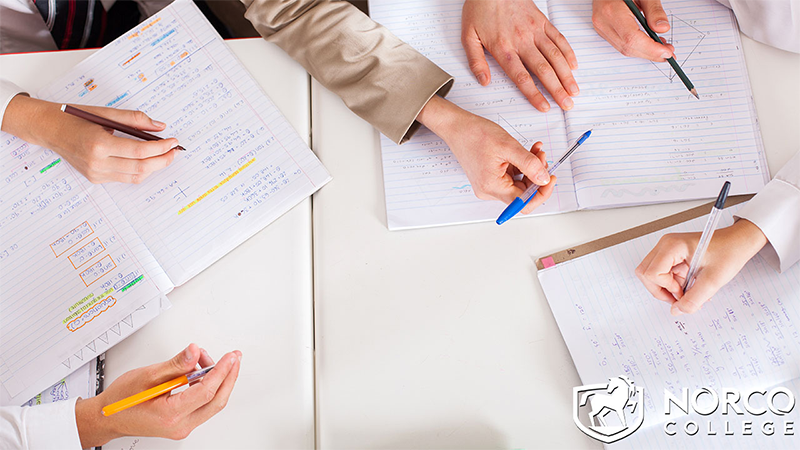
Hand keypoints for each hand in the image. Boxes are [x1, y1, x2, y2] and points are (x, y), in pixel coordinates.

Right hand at [1, 94, 178, 183]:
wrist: (49, 129)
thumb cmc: (76, 118)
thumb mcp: (106, 113)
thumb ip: (134, 120)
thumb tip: (160, 126)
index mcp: (99, 144)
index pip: (140, 151)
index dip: (161, 148)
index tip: (173, 141)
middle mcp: (97, 163)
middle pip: (141, 168)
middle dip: (163, 160)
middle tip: (174, 151)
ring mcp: (96, 173)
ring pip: (135, 177)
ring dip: (153, 167)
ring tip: (164, 155)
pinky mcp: (95, 178)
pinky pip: (125, 178)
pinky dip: (139, 170)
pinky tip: (146, 160)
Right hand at [75, 344, 241, 447]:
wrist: (108, 417)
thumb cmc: (122, 399)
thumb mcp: (147, 375)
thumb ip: (175, 364)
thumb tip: (195, 351)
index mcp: (171, 415)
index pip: (206, 391)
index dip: (221, 371)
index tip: (230, 357)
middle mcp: (180, 425)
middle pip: (216, 400)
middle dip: (228, 376)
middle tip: (234, 357)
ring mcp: (182, 426)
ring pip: (211, 403)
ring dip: (216, 379)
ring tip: (205, 358)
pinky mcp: (182, 423)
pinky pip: (202, 404)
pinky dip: (206, 386)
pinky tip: (200, 370)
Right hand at [417, 95, 555, 211]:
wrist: (458, 127)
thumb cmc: (475, 135)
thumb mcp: (508, 147)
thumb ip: (529, 165)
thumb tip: (544, 179)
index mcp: (492, 186)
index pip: (522, 203)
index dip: (541, 192)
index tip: (550, 179)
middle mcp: (489, 190)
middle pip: (522, 193)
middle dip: (537, 176)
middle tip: (543, 157)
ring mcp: (489, 185)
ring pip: (519, 183)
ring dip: (531, 168)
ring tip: (535, 151)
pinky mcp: (491, 177)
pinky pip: (513, 176)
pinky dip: (522, 165)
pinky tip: (527, 152)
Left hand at [461, 0, 578, 111]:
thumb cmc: (479, 9)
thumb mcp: (468, 36)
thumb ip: (476, 61)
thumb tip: (484, 82)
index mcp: (503, 48)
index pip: (522, 77)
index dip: (534, 94)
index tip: (544, 106)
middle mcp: (522, 40)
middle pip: (543, 70)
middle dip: (557, 90)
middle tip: (567, 104)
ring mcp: (534, 30)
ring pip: (555, 56)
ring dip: (566, 75)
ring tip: (574, 90)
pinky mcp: (542, 21)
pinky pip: (558, 38)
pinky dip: (568, 53)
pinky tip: (573, 65)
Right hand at [592, 0, 675, 61]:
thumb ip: (654, 10)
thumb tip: (662, 29)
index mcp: (612, 10)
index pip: (632, 38)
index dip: (650, 49)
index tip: (666, 52)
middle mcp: (603, 22)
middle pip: (628, 47)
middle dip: (650, 53)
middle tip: (668, 52)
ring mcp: (601, 27)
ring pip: (624, 49)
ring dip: (644, 52)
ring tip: (661, 48)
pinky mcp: (603, 30)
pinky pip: (620, 44)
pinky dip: (636, 47)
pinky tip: (649, 44)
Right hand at [635, 219, 766, 314]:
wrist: (739, 242)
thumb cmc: (729, 252)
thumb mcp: (713, 280)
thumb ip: (693, 299)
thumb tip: (677, 310)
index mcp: (672, 246)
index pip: (652, 273)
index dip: (665, 288)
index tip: (682, 293)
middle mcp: (665, 245)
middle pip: (645, 273)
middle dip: (660, 290)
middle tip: (679, 298)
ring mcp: (667, 250)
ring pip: (651, 275)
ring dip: (666, 288)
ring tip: (687, 292)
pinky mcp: (672, 256)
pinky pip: (662, 274)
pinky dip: (673, 285)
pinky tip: (690, 286)